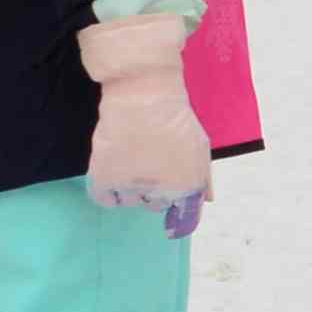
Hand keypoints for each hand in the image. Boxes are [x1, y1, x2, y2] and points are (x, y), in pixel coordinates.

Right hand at [77, 14, 213, 212]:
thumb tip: (206, 201)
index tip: (170, 199)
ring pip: (130, 202)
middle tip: (150, 165)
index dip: (177, 210)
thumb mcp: (200, 146)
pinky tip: (112, 177)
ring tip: (130, 162)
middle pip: (155, 205)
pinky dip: (108, 194)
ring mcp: (131, 188)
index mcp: (186, 187)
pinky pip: (105, 200)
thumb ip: (204, 177)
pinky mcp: (105, 178)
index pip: (184, 216)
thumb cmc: (175, 117)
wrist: (143, 94)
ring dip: (131, 189)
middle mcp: (160, 194)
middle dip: (154, 190)